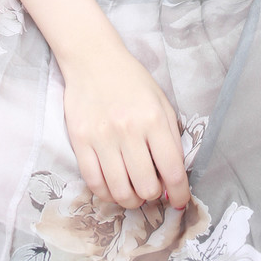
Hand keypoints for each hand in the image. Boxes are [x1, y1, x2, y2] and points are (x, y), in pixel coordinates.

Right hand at [60, 40, 190, 210]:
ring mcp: (102, 136)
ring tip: (133, 192)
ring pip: (120, 191)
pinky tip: (113, 187)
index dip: (179, 194)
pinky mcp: (80, 140)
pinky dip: (107, 193)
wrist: (93, 59)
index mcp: (153, 119)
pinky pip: (94, 182)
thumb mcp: (161, 102)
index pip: (172, 171)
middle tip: (152, 190)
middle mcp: (128, 129)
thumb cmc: (131, 81)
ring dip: (131, 200)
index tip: (179, 201)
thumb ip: (171, 139)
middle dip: (153, 196)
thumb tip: (171, 180)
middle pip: (146, 186)